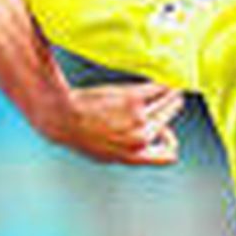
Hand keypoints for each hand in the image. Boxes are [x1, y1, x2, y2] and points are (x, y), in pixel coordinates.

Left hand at [47, 81, 185, 165]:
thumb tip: (143, 144)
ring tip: (170, 86)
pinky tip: (160, 79)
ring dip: (172, 93)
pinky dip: (162, 84)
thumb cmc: (78, 133)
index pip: (168, 156)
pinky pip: (158, 88)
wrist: (61, 117)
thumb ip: (125, 150)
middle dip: (172, 108)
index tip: (165, 131)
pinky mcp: (134, 99)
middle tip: (173, 97)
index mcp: (133, 156)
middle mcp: (140, 139)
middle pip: (168, 121)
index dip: (170, 142)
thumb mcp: (102, 153)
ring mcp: (138, 118)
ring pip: (168, 102)